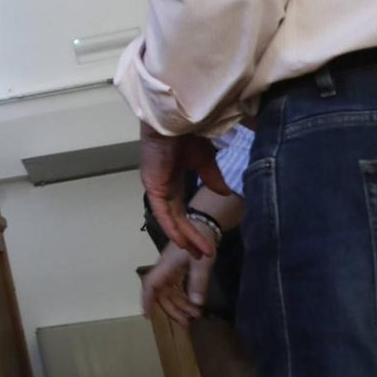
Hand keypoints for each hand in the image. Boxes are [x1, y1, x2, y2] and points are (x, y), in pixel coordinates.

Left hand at [140, 122, 231, 258]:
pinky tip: (181, 241)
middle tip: (202, 254)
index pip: (181, 210)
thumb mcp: (205, 161)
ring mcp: (156, 187)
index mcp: (172, 180)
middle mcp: (163, 187)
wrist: (177, 121)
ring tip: (198, 253)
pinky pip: (161, 212)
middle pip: (175, 219)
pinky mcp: (153, 186)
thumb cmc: (188, 135)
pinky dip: (171, 227)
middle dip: (189, 237)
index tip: (206, 243)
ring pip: (170, 219)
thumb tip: (223, 192)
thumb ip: (212, 178)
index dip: (192, 227)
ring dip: (184, 237)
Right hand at [142, 240, 213, 325]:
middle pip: (163, 294)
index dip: (147, 300)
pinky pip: (178, 288)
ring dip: (181, 305)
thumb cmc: (199, 241)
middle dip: (173, 309)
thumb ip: (198, 283)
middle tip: (187, 323)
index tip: (146, 316)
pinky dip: (185, 297)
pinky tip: (195, 305)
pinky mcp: (179, 270)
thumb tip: (196, 303)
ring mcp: (172, 270)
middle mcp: (165, 270)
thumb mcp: (201, 263)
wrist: (203, 225)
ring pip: (171, 292)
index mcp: (166, 267)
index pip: (151, 285)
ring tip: (196, 316)